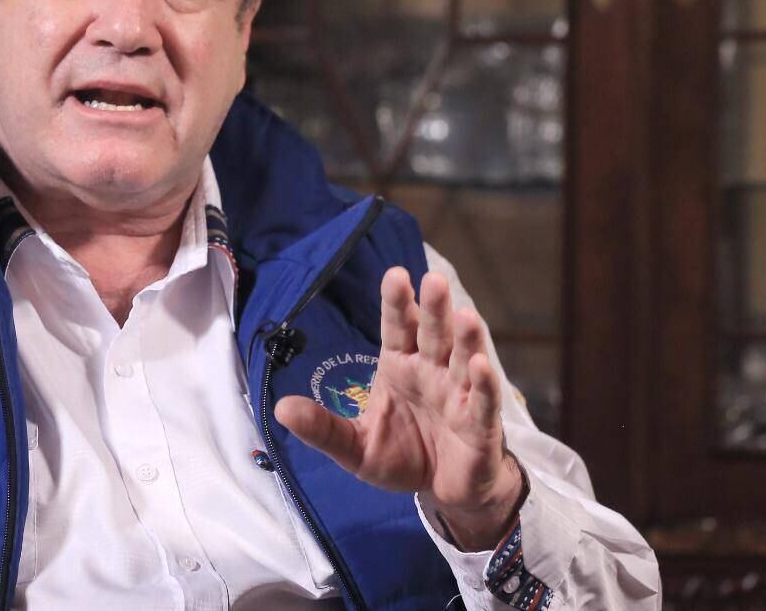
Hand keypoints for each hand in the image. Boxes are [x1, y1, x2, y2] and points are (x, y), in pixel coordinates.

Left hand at [274, 267, 523, 550]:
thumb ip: (323, 428)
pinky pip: (483, 400)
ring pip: (462, 358)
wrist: (441, 491)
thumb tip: (280, 409)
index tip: (396, 274)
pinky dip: (484, 383)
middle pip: (433, 333)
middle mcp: (432, 370)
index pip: (398, 327)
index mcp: (401, 365)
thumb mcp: (354, 446)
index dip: (398, 302)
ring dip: (465, 337)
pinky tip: (479, 365)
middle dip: (434, 308)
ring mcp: (459, 394)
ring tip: (465, 315)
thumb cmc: (400, 457)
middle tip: (434, 280)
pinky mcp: (480, 424)